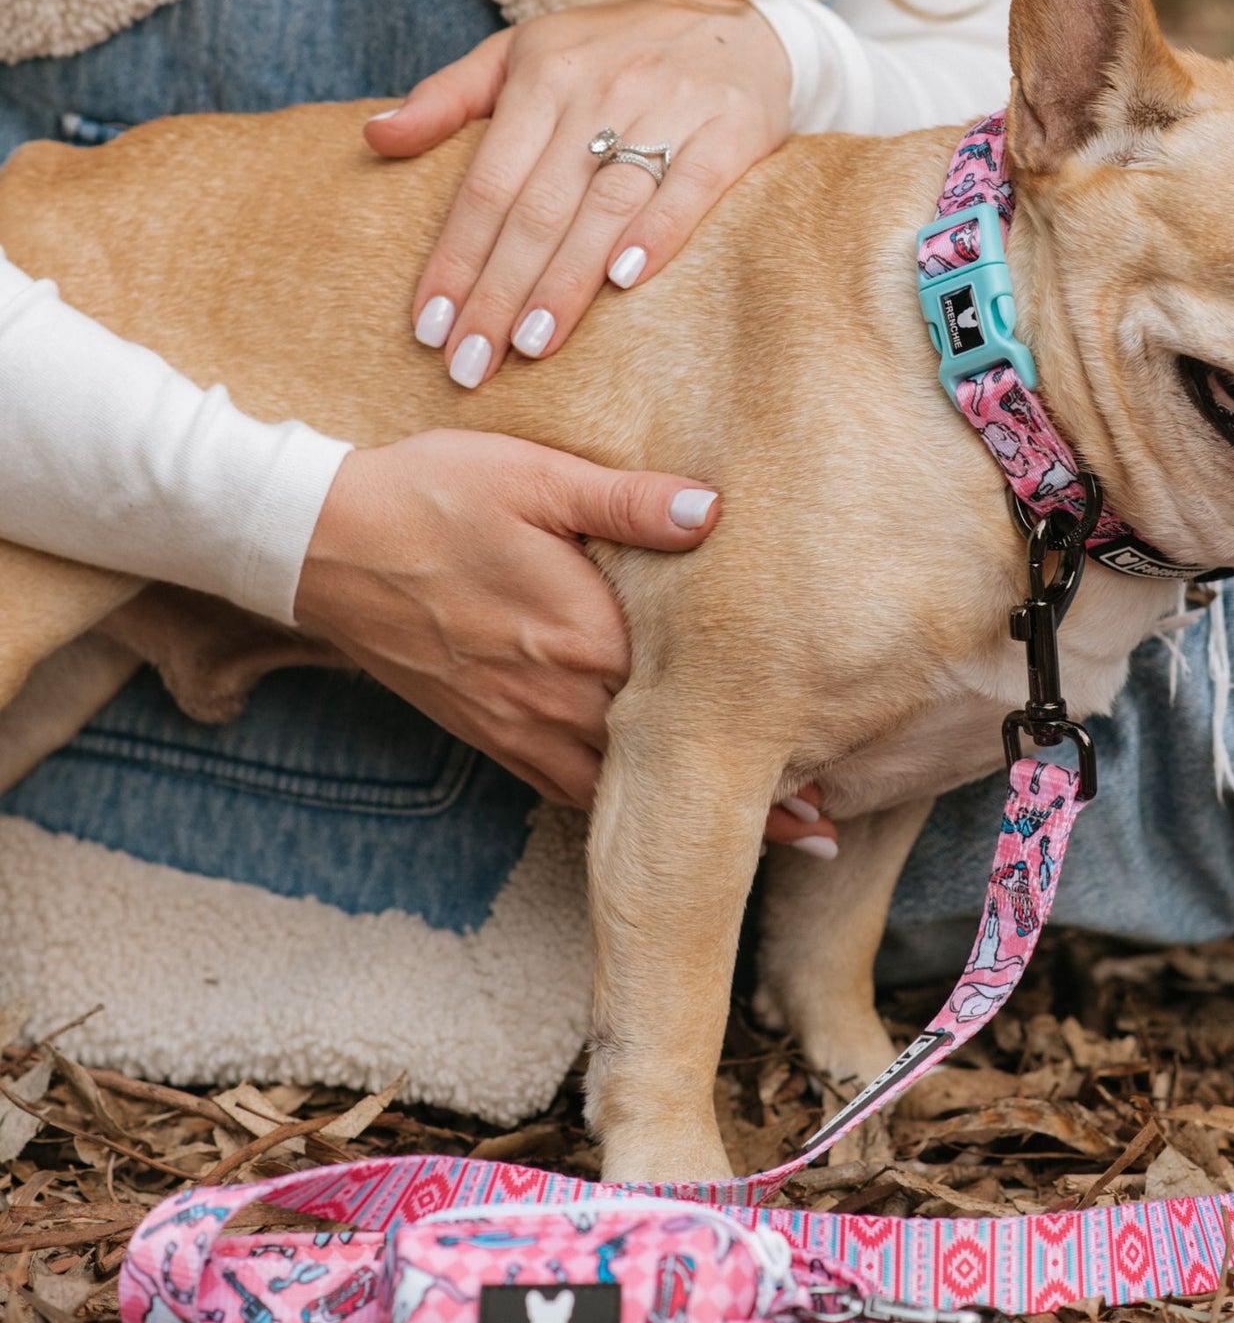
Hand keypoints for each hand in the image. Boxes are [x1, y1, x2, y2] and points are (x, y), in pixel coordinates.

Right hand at [292, 431, 837, 854]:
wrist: (317, 543)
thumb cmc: (428, 495)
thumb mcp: (533, 477)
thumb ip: (629, 504)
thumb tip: (716, 514)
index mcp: (584, 635)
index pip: (691, 699)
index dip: (760, 736)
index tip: (827, 772)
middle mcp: (558, 695)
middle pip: (668, 762)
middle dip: (744, 798)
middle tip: (822, 834)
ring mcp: (520, 723)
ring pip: (622, 789)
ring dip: (686, 819)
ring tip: (758, 845)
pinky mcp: (489, 732)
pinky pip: (564, 786)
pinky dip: (616, 808)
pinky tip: (648, 818)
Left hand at [366, 0, 791, 386]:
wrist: (734, 12)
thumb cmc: (615, 49)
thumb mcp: (524, 52)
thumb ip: (448, 96)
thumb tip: (375, 139)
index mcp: (542, 75)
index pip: (486, 184)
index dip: (455, 259)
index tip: (430, 327)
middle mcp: (601, 91)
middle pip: (537, 208)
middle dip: (499, 292)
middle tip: (472, 364)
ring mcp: (669, 108)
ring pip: (604, 206)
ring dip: (565, 281)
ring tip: (531, 345)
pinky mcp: (731, 128)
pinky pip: (691, 188)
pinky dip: (657, 233)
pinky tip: (625, 282)